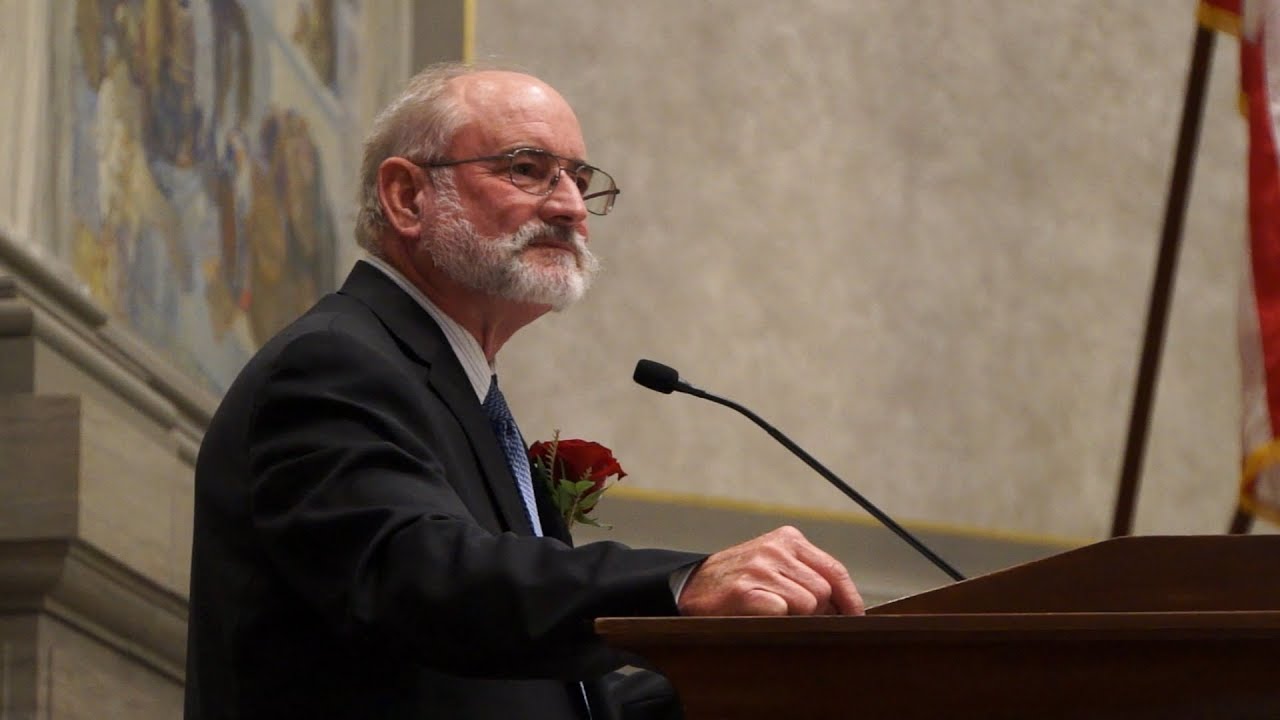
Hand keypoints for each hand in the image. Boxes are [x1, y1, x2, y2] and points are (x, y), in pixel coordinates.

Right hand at [677, 526, 863, 615]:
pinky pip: (783, 613)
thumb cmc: (738, 580)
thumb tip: (845, 607)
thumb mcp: (773, 563)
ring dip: (794, 616)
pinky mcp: (745, 591)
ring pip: (807, 604)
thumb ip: (807, 574)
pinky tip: (758, 615)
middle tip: (796, 616)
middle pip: (824, 591)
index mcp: (787, 539)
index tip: (855, 617)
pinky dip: (776, 621)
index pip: (835, 570)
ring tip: (771, 612)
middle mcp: (776, 549)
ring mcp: (760, 568)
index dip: (850, 598)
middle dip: (817, 611)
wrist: (689, 586)